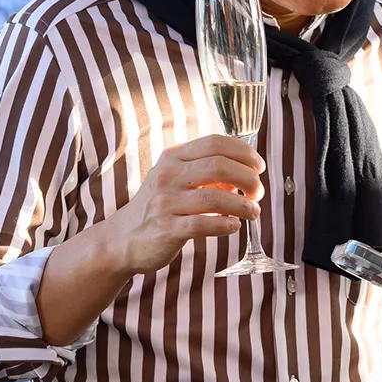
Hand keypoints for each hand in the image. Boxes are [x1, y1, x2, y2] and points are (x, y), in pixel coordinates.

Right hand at [105, 134, 265, 276]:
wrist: (122, 239)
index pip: (214, 142)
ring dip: (243, 205)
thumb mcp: (176, 180)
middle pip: (219, 166)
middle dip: (248, 178)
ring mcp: (165, 202)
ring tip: (253, 212)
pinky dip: (225, 224)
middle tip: (258, 191)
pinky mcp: (166, 229)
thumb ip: (206, 173)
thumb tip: (243, 174)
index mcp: (173, 157)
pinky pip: (203, 224)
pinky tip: (234, 226)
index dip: (244, 152)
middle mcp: (168, 175)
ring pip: (215, 197)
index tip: (259, 166)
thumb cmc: (158, 207)